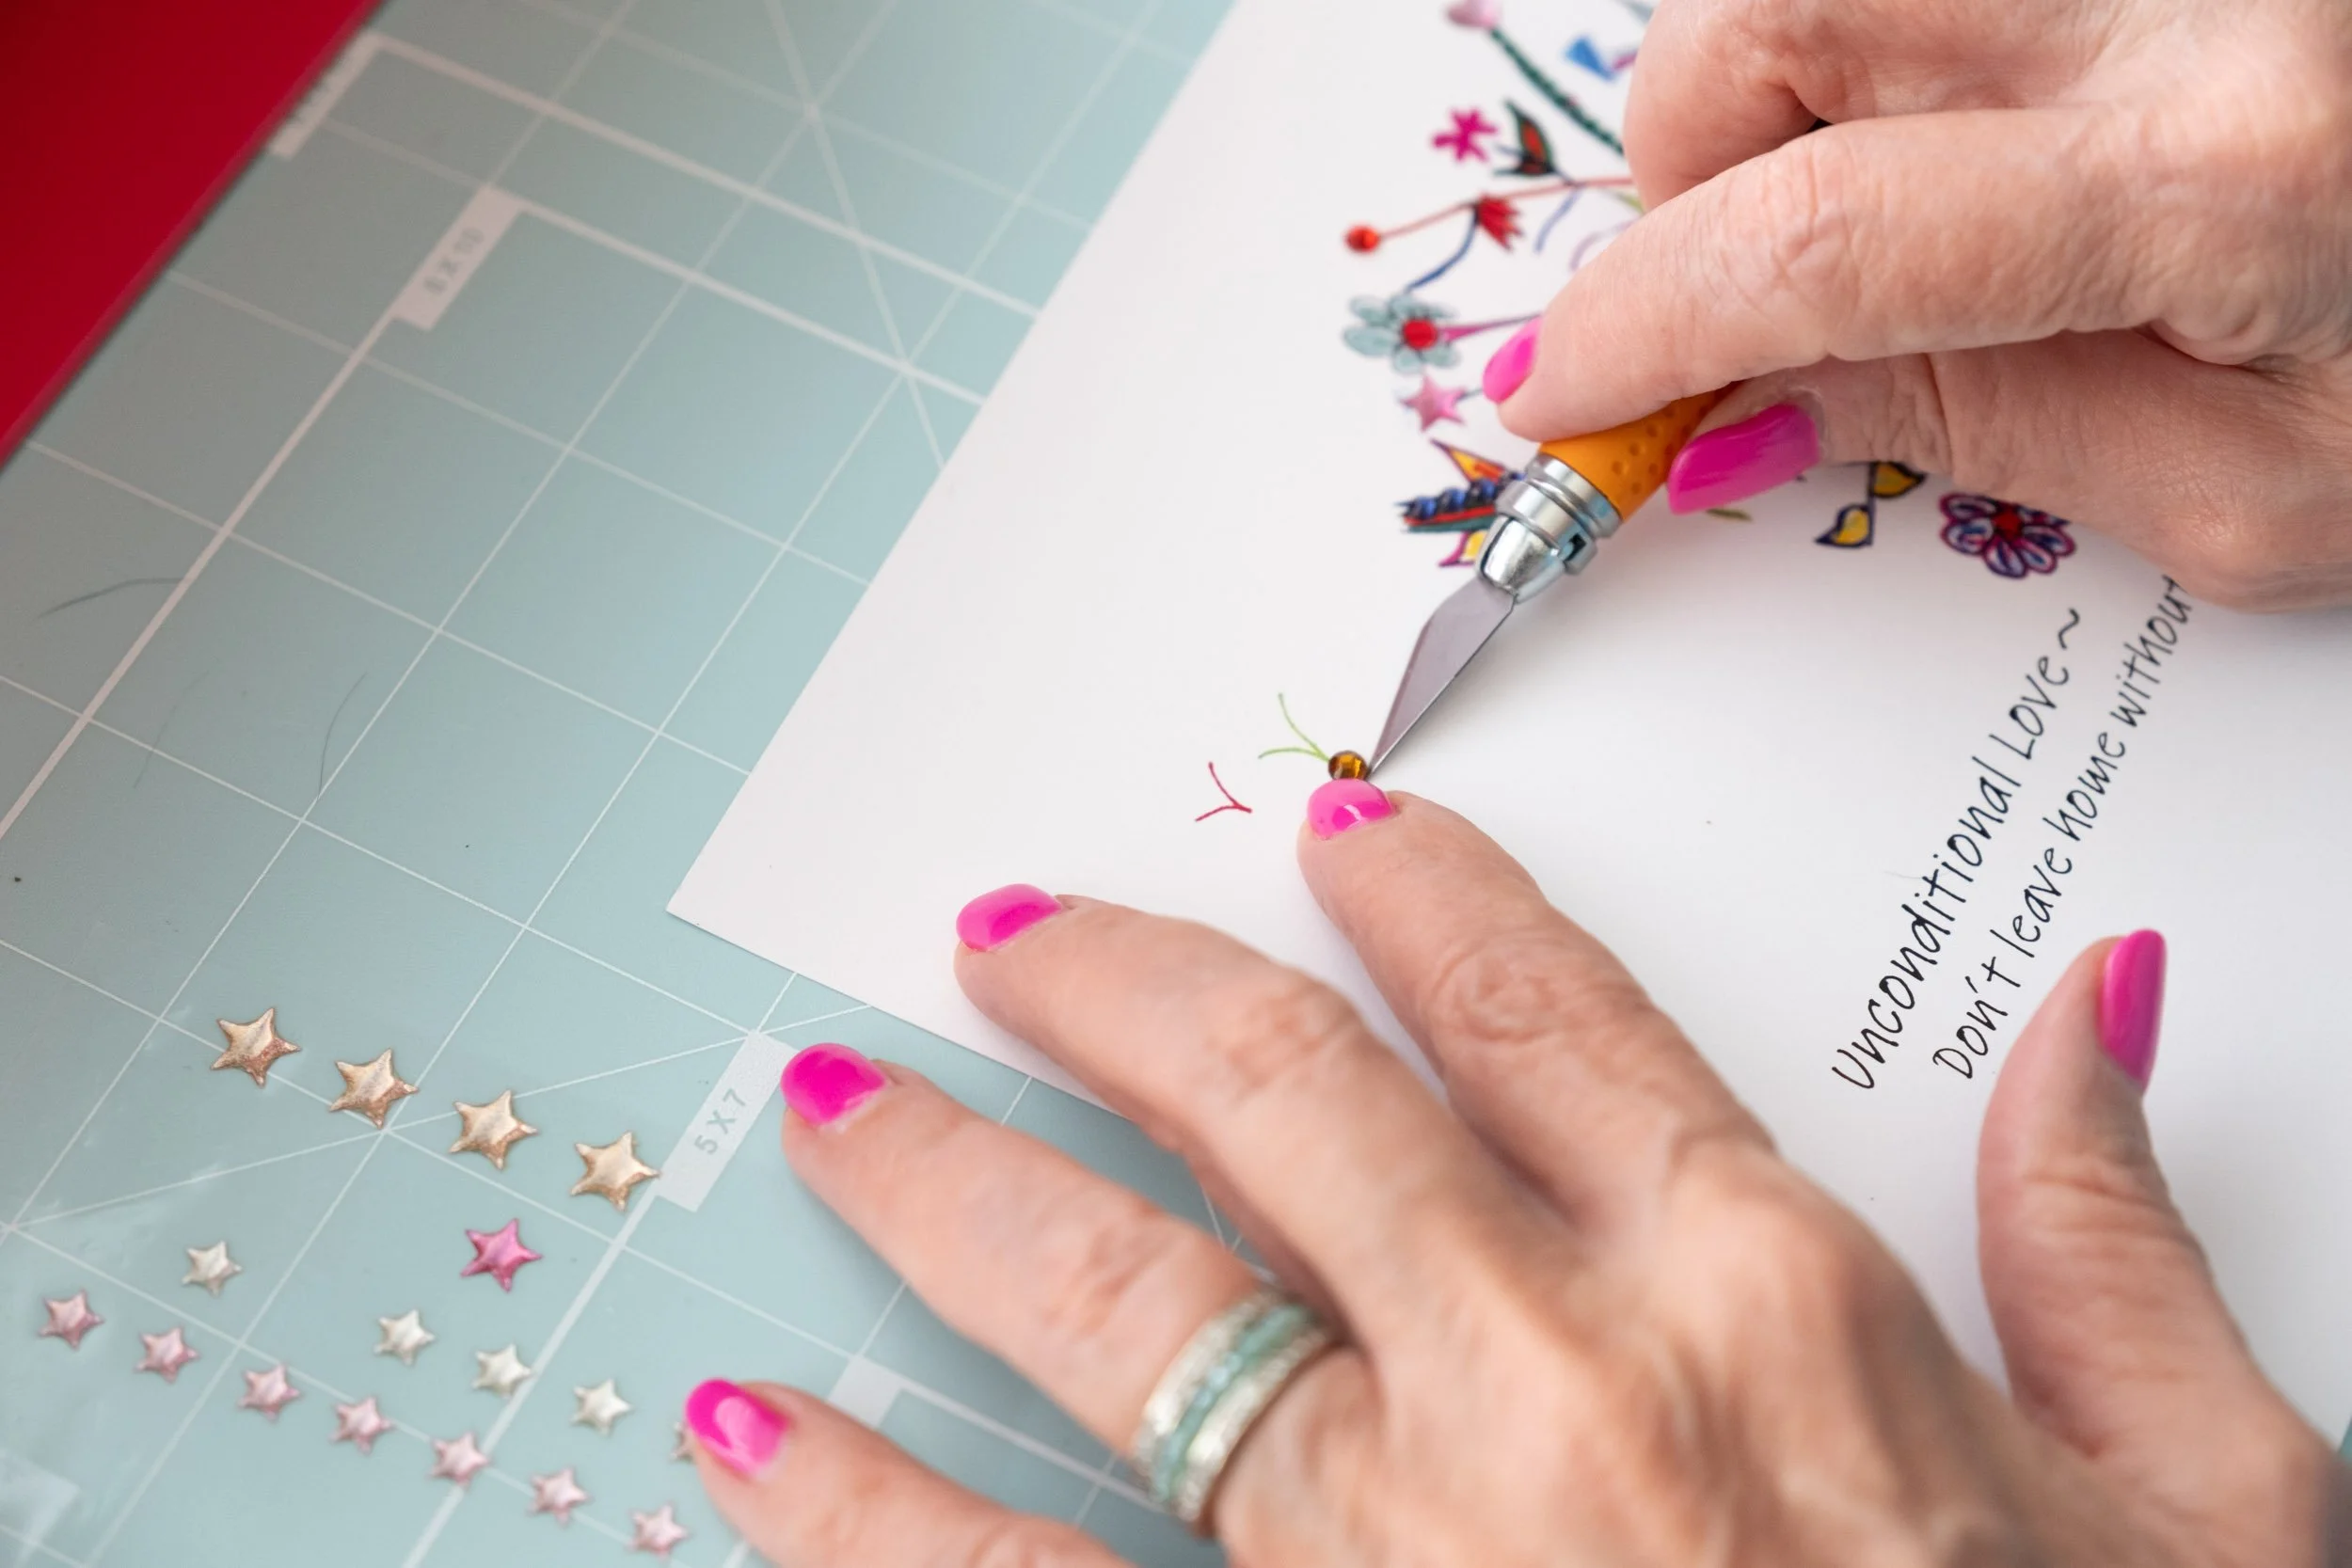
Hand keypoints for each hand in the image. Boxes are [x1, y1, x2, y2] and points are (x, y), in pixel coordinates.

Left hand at [681, 785, 2343, 1565]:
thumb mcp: (2207, 1517)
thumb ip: (2112, 1245)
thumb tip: (2092, 1011)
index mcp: (1768, 1307)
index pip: (1546, 1013)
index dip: (1427, 897)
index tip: (1332, 836)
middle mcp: (1555, 1397)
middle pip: (1273, 1106)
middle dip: (1112, 988)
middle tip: (1006, 935)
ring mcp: (1393, 1561)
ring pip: (1111, 1312)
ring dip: (946, 1189)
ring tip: (828, 1109)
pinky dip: (865, 1512)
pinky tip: (747, 1440)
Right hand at [1487, 0, 2351, 610]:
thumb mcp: (2253, 495)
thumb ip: (1980, 438)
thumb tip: (1741, 406)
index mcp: (2233, 175)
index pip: (1827, 233)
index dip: (1641, 320)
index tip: (1560, 396)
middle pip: (1773, 1)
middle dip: (1692, 159)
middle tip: (1752, 277)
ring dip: (1778, 84)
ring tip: (1893, 194)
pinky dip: (1866, 40)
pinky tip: (1962, 123)